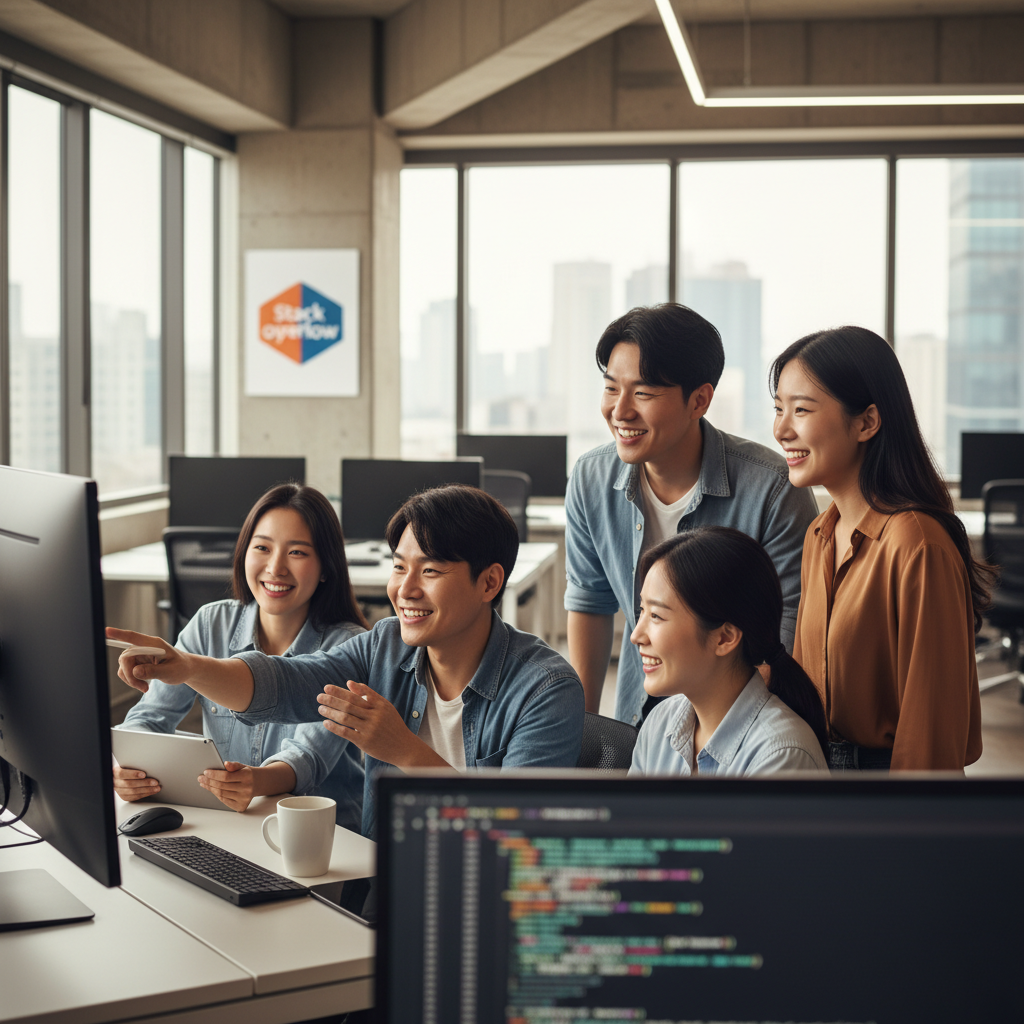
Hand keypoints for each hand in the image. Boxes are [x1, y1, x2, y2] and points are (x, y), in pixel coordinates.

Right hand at [107, 627, 186, 693]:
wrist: (185, 669)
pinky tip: (143, 685)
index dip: (120, 634)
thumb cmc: (181, 668)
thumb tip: (135, 672)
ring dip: (131, 679)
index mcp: (154, 644)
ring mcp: (140, 654)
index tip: (107, 631)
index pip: (134, 637)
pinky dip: (132, 680)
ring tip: (144, 687)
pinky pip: (127, 671)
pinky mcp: (137, 662)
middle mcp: (144, 647)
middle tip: (141, 687)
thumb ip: (153, 671)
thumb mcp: (170, 672)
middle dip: (130, 675)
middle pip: (125, 658)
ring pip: (124, 667)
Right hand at [113, 763, 159, 801]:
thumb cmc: (126, 768)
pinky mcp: (123, 796)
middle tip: (155, 782)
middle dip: (144, 783)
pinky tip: (152, 792)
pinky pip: (134, 797)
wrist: (119, 776)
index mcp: (115, 772)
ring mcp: (119, 791)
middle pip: (130, 784)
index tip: (144, 774)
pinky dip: (144, 794)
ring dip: (147, 790)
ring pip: (133, 792)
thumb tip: (147, 764)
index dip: (133, 774)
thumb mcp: (127, 764)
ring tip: (156, 788)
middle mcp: (115, 782)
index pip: (122, 774)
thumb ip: (134, 765)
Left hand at [199, 762, 256, 811]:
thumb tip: (225, 764)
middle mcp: (246, 788)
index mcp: (247, 776)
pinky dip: (216, 795)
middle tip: (201, 778)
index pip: (226, 776)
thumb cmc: (247, 774)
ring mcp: (244, 799)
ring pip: (221, 794)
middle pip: (222, 786)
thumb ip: (233, 765)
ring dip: (210, 788)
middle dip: (209, 781)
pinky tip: (212, 789)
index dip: (214, 775)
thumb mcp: (242, 766)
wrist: (258, 783)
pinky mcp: (241, 806)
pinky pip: (224, 801)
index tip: (205, 772)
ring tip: (204, 783)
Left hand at [317, 681, 448, 768]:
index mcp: (380, 705)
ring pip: (345, 717)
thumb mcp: (385, 707)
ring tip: (320, 708)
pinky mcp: (365, 742)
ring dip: (330, 712)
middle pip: (349, 704)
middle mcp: (375, 716)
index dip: (340, 691)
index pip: (355, 695)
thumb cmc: (393, 725)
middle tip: (319, 696)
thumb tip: (350, 683)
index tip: (326, 687)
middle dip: (332, 699)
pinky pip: (346, 732)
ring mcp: (370, 729)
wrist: (404, 747)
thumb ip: (369, 695)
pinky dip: (334, 727)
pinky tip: (326, 722)